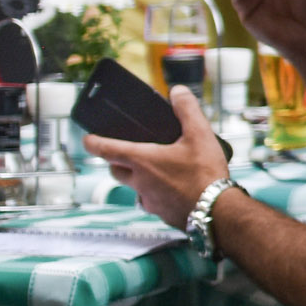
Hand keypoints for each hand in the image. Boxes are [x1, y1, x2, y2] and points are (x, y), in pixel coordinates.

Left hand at [92, 86, 229, 227]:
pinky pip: (150, 202)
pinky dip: (155, 194)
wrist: (218, 211)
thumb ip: (187, 110)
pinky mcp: (161, 214)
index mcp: (142, 160)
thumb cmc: (205, 174)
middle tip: (127, 154)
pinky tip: (173, 190)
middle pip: (115, 170)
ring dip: (138, 179)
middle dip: (116, 161)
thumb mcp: (201, 135)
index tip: (88, 138)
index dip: (93, 142)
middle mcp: (139, 181)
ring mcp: (148, 200)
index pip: (105, 149)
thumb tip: (178, 91)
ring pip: (133, 187)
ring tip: (158, 172)